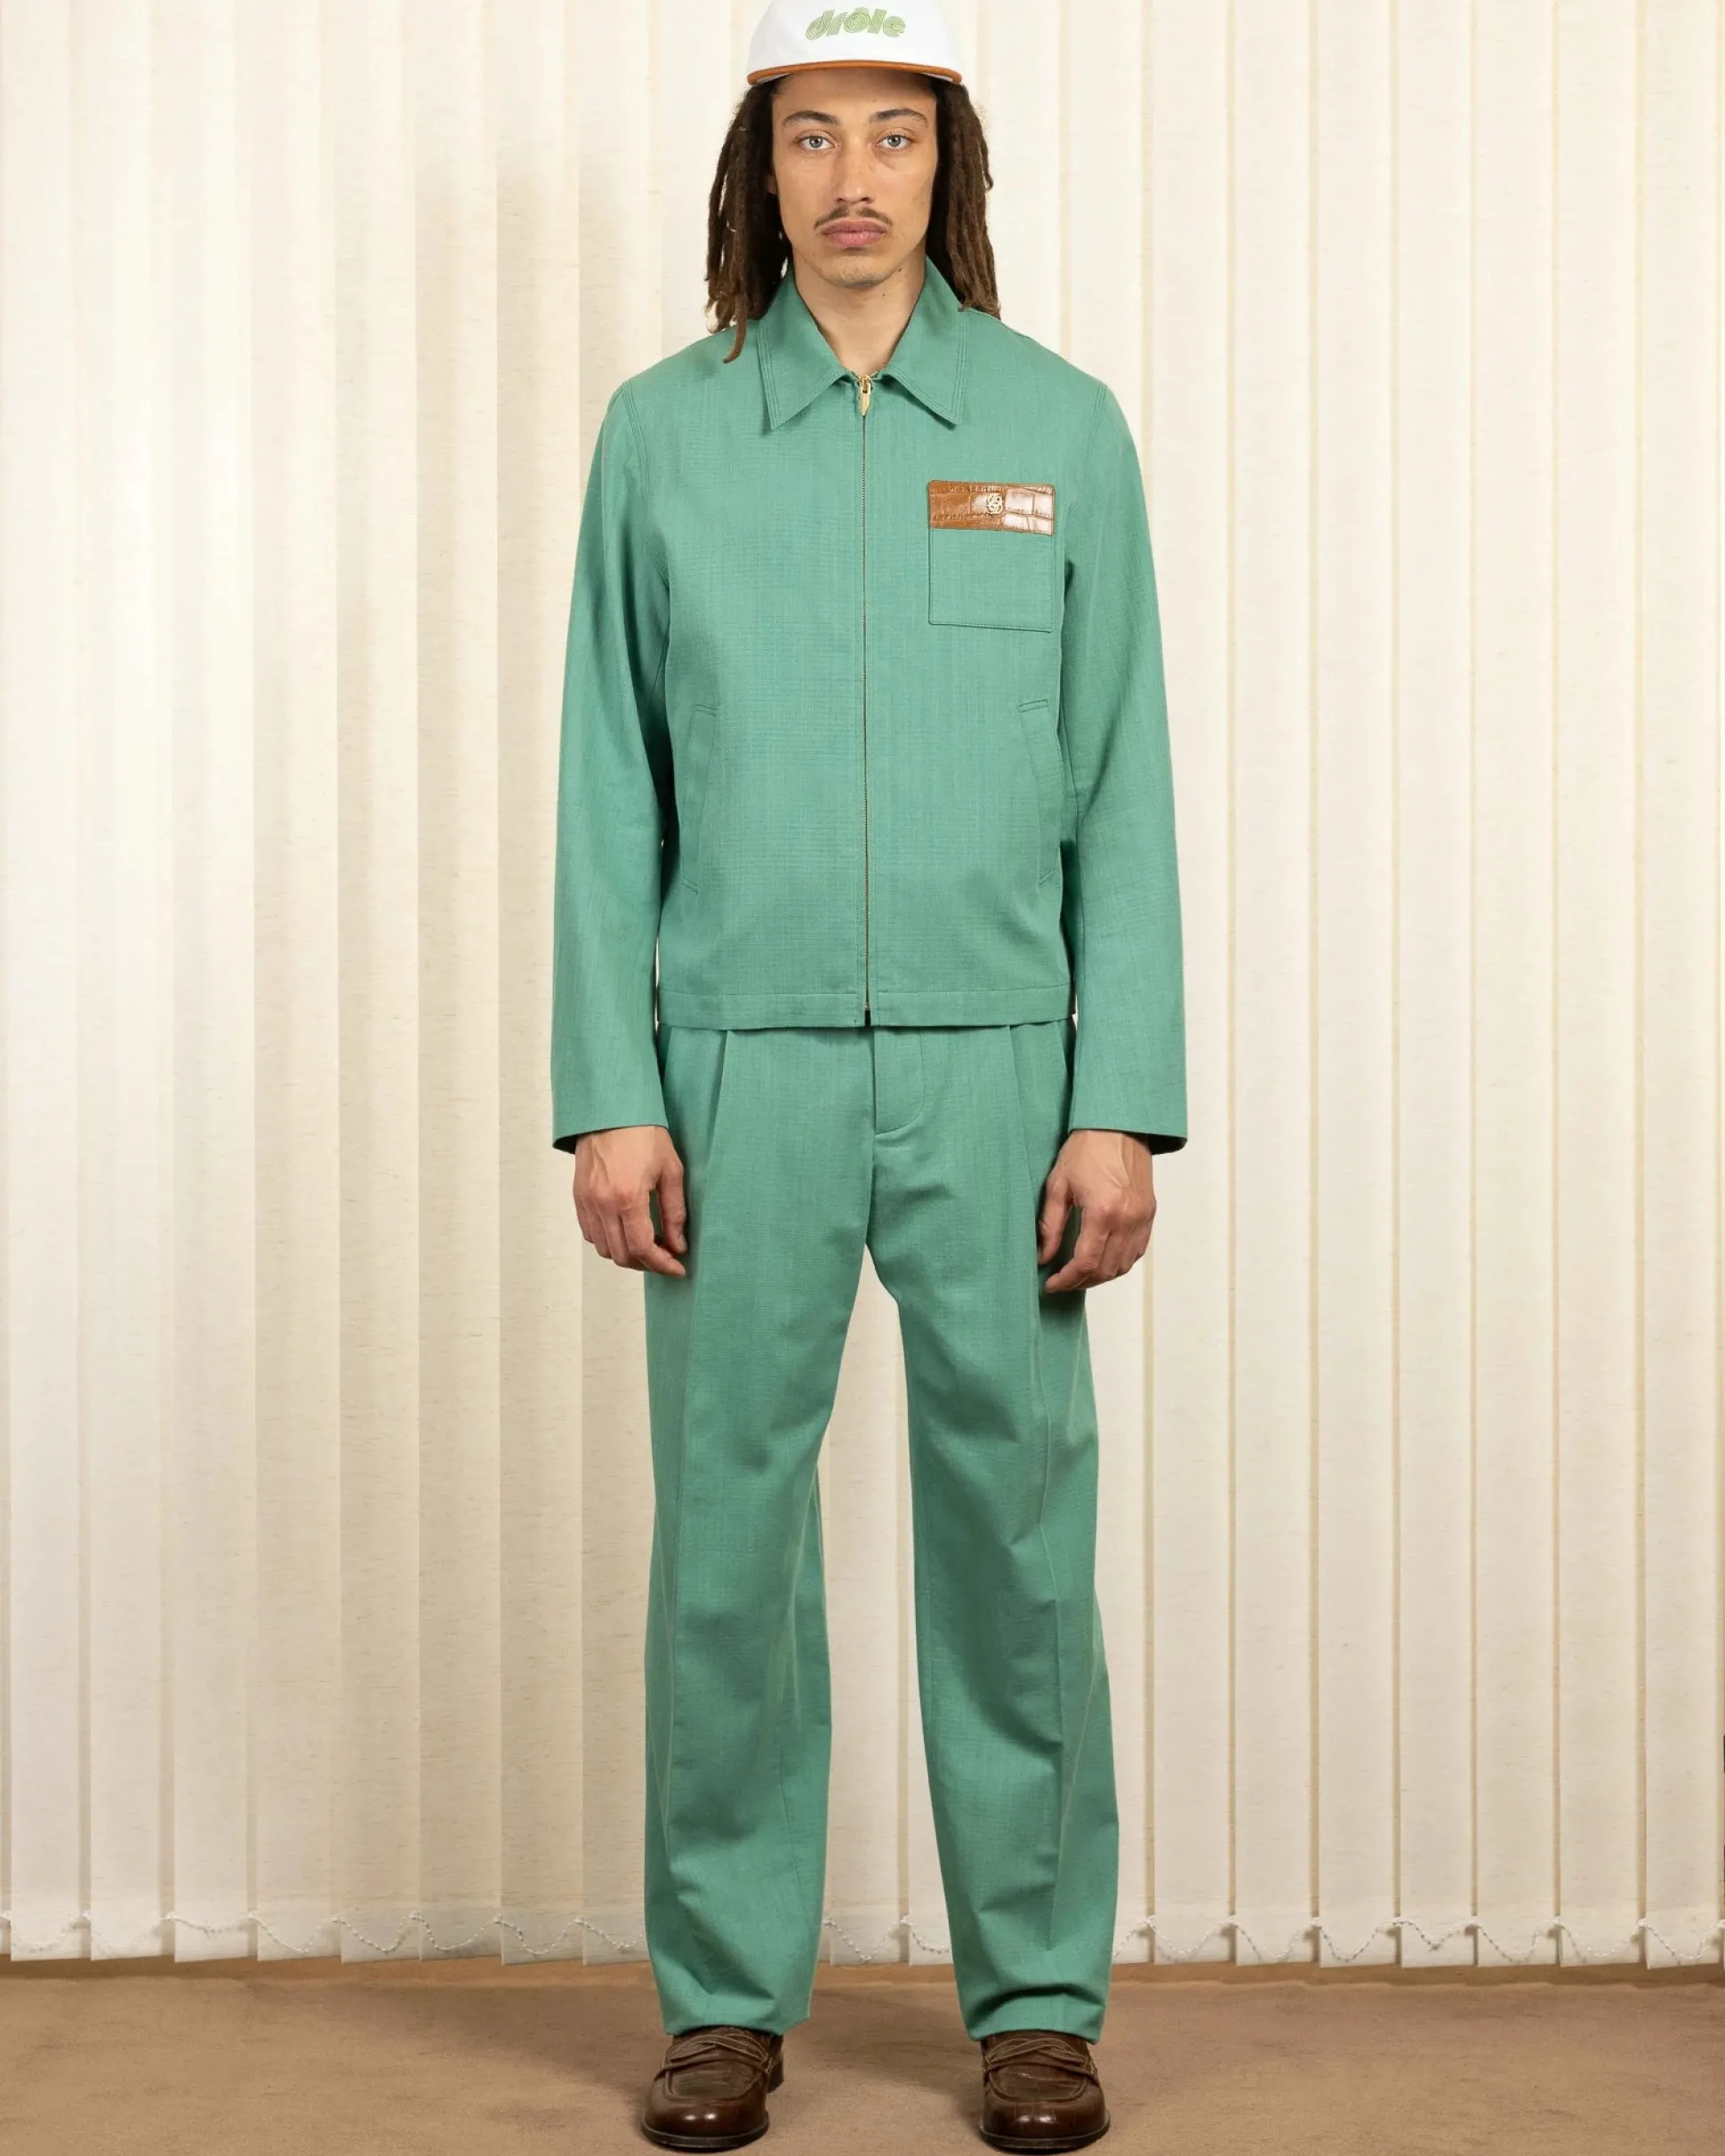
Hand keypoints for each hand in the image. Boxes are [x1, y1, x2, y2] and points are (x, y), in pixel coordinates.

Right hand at [572, 1125, 688, 1276]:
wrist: (611, 1110)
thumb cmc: (644, 1134)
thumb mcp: (670, 1171)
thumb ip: (674, 1212)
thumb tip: (678, 1245)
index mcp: (627, 1198)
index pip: (642, 1248)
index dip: (662, 1265)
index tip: (677, 1268)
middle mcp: (602, 1204)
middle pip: (622, 1255)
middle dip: (647, 1263)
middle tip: (666, 1257)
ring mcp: (586, 1202)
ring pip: (604, 1248)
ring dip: (627, 1254)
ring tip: (648, 1245)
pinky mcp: (578, 1197)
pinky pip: (590, 1233)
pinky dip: (609, 1241)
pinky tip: (626, 1232)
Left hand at [1037, 1129, 1155, 1292]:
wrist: (1118, 1126)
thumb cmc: (1086, 1149)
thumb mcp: (1058, 1185)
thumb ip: (1050, 1226)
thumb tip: (1043, 1256)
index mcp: (1103, 1211)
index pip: (1085, 1263)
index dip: (1066, 1280)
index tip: (1051, 1284)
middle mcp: (1128, 1219)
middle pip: (1105, 1270)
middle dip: (1081, 1281)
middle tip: (1061, 1281)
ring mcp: (1142, 1217)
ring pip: (1123, 1265)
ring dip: (1100, 1275)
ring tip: (1079, 1273)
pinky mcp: (1149, 1213)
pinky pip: (1137, 1251)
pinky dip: (1119, 1262)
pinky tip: (1102, 1259)